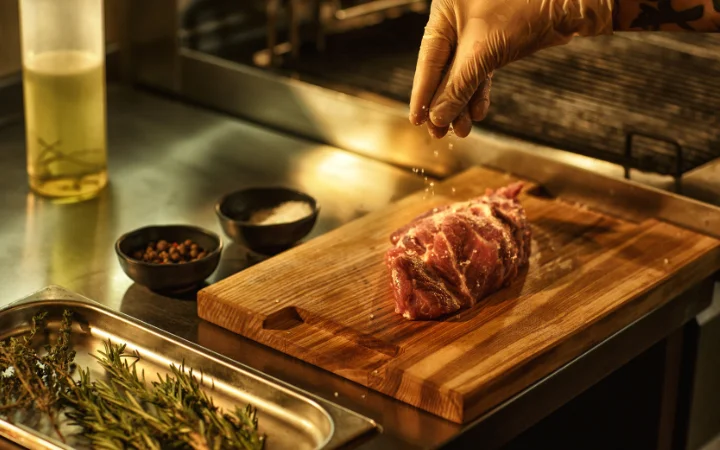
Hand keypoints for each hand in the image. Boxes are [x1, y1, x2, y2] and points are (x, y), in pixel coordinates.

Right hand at [410, 0, 615, 137]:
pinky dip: (478, 93)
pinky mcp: (495, 42)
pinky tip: (477, 113)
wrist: (568, 3)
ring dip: (462, 104)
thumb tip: (437, 118)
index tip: (417, 120)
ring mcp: (476, 31)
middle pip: (443, 69)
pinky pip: (480, 72)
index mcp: (444, 11)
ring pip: (463, 74)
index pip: (427, 59)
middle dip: (444, 103)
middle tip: (439, 133)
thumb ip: (457, 86)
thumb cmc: (522, 10)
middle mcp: (457, 19)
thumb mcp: (482, 52)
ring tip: (461, 130)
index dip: (422, 93)